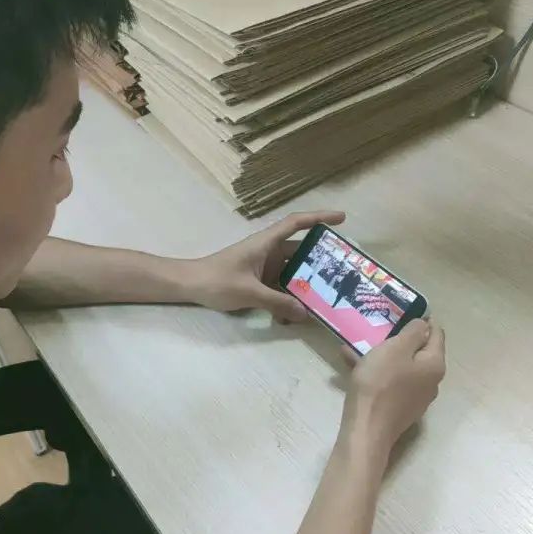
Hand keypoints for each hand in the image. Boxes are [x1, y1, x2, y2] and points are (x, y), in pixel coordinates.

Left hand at [190, 211, 345, 321]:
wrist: (190, 286)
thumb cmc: (217, 280)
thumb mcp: (249, 292)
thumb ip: (277, 302)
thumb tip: (305, 312)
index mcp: (265, 243)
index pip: (296, 223)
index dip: (319, 217)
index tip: (341, 218)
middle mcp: (268, 251)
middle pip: (299, 251)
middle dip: (319, 261)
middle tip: (343, 272)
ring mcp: (263, 267)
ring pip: (291, 272)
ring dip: (305, 284)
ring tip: (327, 297)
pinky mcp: (258, 281)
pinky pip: (280, 287)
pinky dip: (288, 298)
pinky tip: (295, 316)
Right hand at [340, 320, 445, 449]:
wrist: (367, 428)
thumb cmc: (381, 383)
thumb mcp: (396, 348)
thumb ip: (413, 332)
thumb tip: (424, 325)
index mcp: (435, 364)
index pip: (437, 334)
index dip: (423, 320)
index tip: (404, 310)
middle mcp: (431, 382)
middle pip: (419, 352)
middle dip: (400, 338)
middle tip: (380, 328)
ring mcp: (416, 398)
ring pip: (402, 367)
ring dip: (383, 355)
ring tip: (359, 344)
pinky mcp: (400, 408)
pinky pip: (391, 382)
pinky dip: (376, 372)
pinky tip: (352, 365)